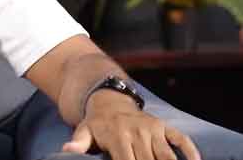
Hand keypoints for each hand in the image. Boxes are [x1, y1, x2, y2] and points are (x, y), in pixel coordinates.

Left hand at [62, 103, 199, 159]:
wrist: (108, 101)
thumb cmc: (96, 125)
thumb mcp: (84, 132)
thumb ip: (78, 143)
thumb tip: (67, 150)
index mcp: (117, 137)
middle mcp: (137, 132)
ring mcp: (152, 128)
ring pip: (167, 155)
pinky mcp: (164, 126)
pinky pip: (181, 139)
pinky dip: (190, 151)